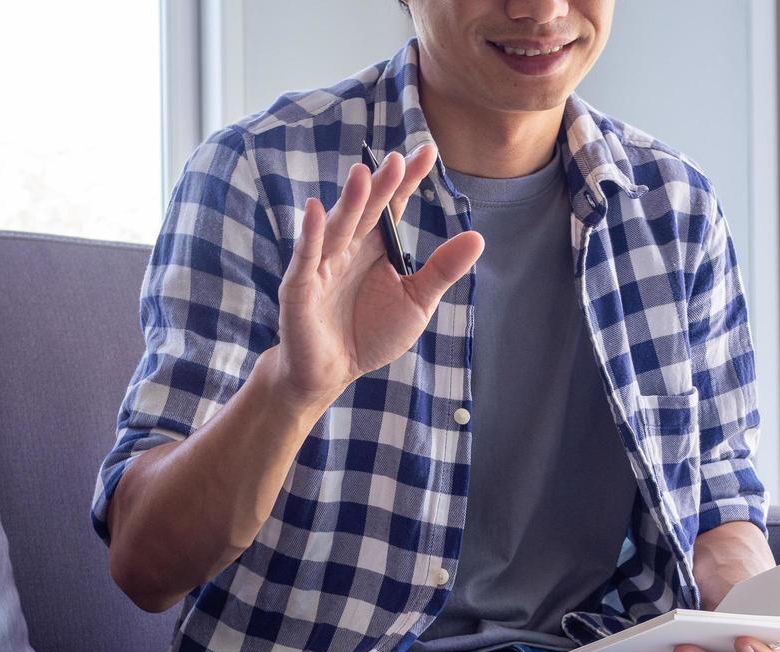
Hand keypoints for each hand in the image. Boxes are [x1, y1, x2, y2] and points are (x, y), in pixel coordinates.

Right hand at [272, 143, 484, 407]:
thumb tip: (478, 237)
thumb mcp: (416, 301)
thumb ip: (442, 270)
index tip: (427, 152)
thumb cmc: (371, 333)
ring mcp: (322, 264)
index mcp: (376, 247)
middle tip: (396, 160)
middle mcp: (348, 247)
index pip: (393, 206)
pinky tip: (314, 209)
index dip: (407, 181)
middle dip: (381, 186)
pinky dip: (309, 234)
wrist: (331, 372)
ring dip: (349, 202)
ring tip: (363, 174)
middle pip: (366, 211)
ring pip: (337, 227)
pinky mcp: (300, 287)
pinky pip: (305, 257)